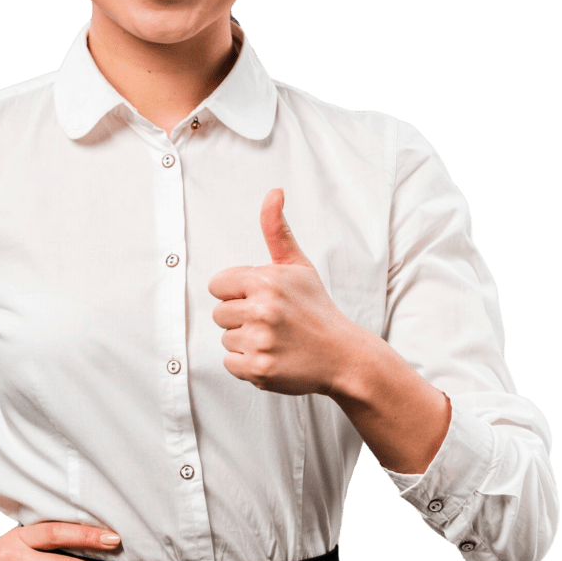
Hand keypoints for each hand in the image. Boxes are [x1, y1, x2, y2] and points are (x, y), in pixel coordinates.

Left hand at [208, 188, 369, 395]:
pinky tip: (273, 357)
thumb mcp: (298, 266)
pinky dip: (248, 364)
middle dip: (241, 317)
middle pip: (219, 313)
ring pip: (226, 338)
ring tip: (276, 339)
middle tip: (272, 322)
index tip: (261, 299)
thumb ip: (277, 230)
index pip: (217, 285)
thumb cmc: (316, 309)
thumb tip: (274, 192)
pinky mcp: (258, 369)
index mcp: (266, 280)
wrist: (344, 356)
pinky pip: (230, 363)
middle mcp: (261, 309)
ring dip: (245, 341)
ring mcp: (260, 340)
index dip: (237, 292)